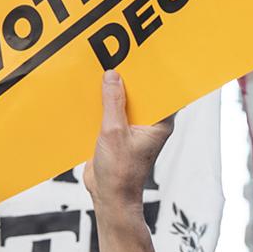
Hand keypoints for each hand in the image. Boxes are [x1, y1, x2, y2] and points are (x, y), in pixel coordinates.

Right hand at [82, 70, 172, 213]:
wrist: (109, 197)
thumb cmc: (120, 172)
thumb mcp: (114, 132)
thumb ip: (113, 102)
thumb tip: (112, 75)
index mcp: (160, 123)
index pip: (162, 90)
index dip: (155, 73)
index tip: (145, 54)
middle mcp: (150, 123)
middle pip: (141, 93)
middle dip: (129, 79)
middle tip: (117, 56)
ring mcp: (133, 128)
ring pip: (124, 102)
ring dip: (112, 91)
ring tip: (101, 70)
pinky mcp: (118, 133)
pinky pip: (111, 112)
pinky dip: (102, 104)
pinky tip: (90, 93)